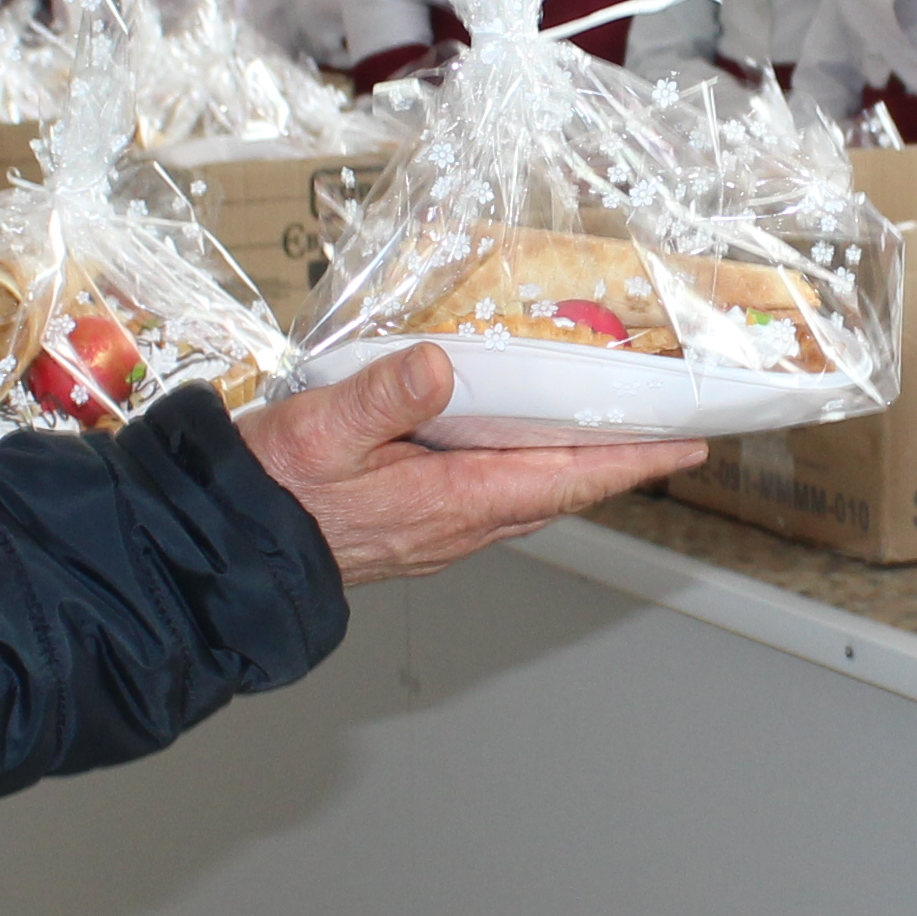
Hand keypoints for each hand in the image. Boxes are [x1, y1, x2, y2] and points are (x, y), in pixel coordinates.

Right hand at [239, 343, 703, 588]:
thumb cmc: (272, 493)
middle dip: (620, 460)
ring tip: (613, 431)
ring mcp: (441, 531)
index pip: (569, 477)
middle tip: (670, 430)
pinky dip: (529, 469)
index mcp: (453, 501)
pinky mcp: (418, 527)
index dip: (634, 460)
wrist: (228, 551)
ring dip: (576, 465)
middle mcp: (460, 524)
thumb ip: (383, 396)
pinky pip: (494, 496)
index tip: (688, 445)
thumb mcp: (322, 430)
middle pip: (564, 488)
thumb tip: (441, 365)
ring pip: (531, 494)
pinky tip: (520, 443)